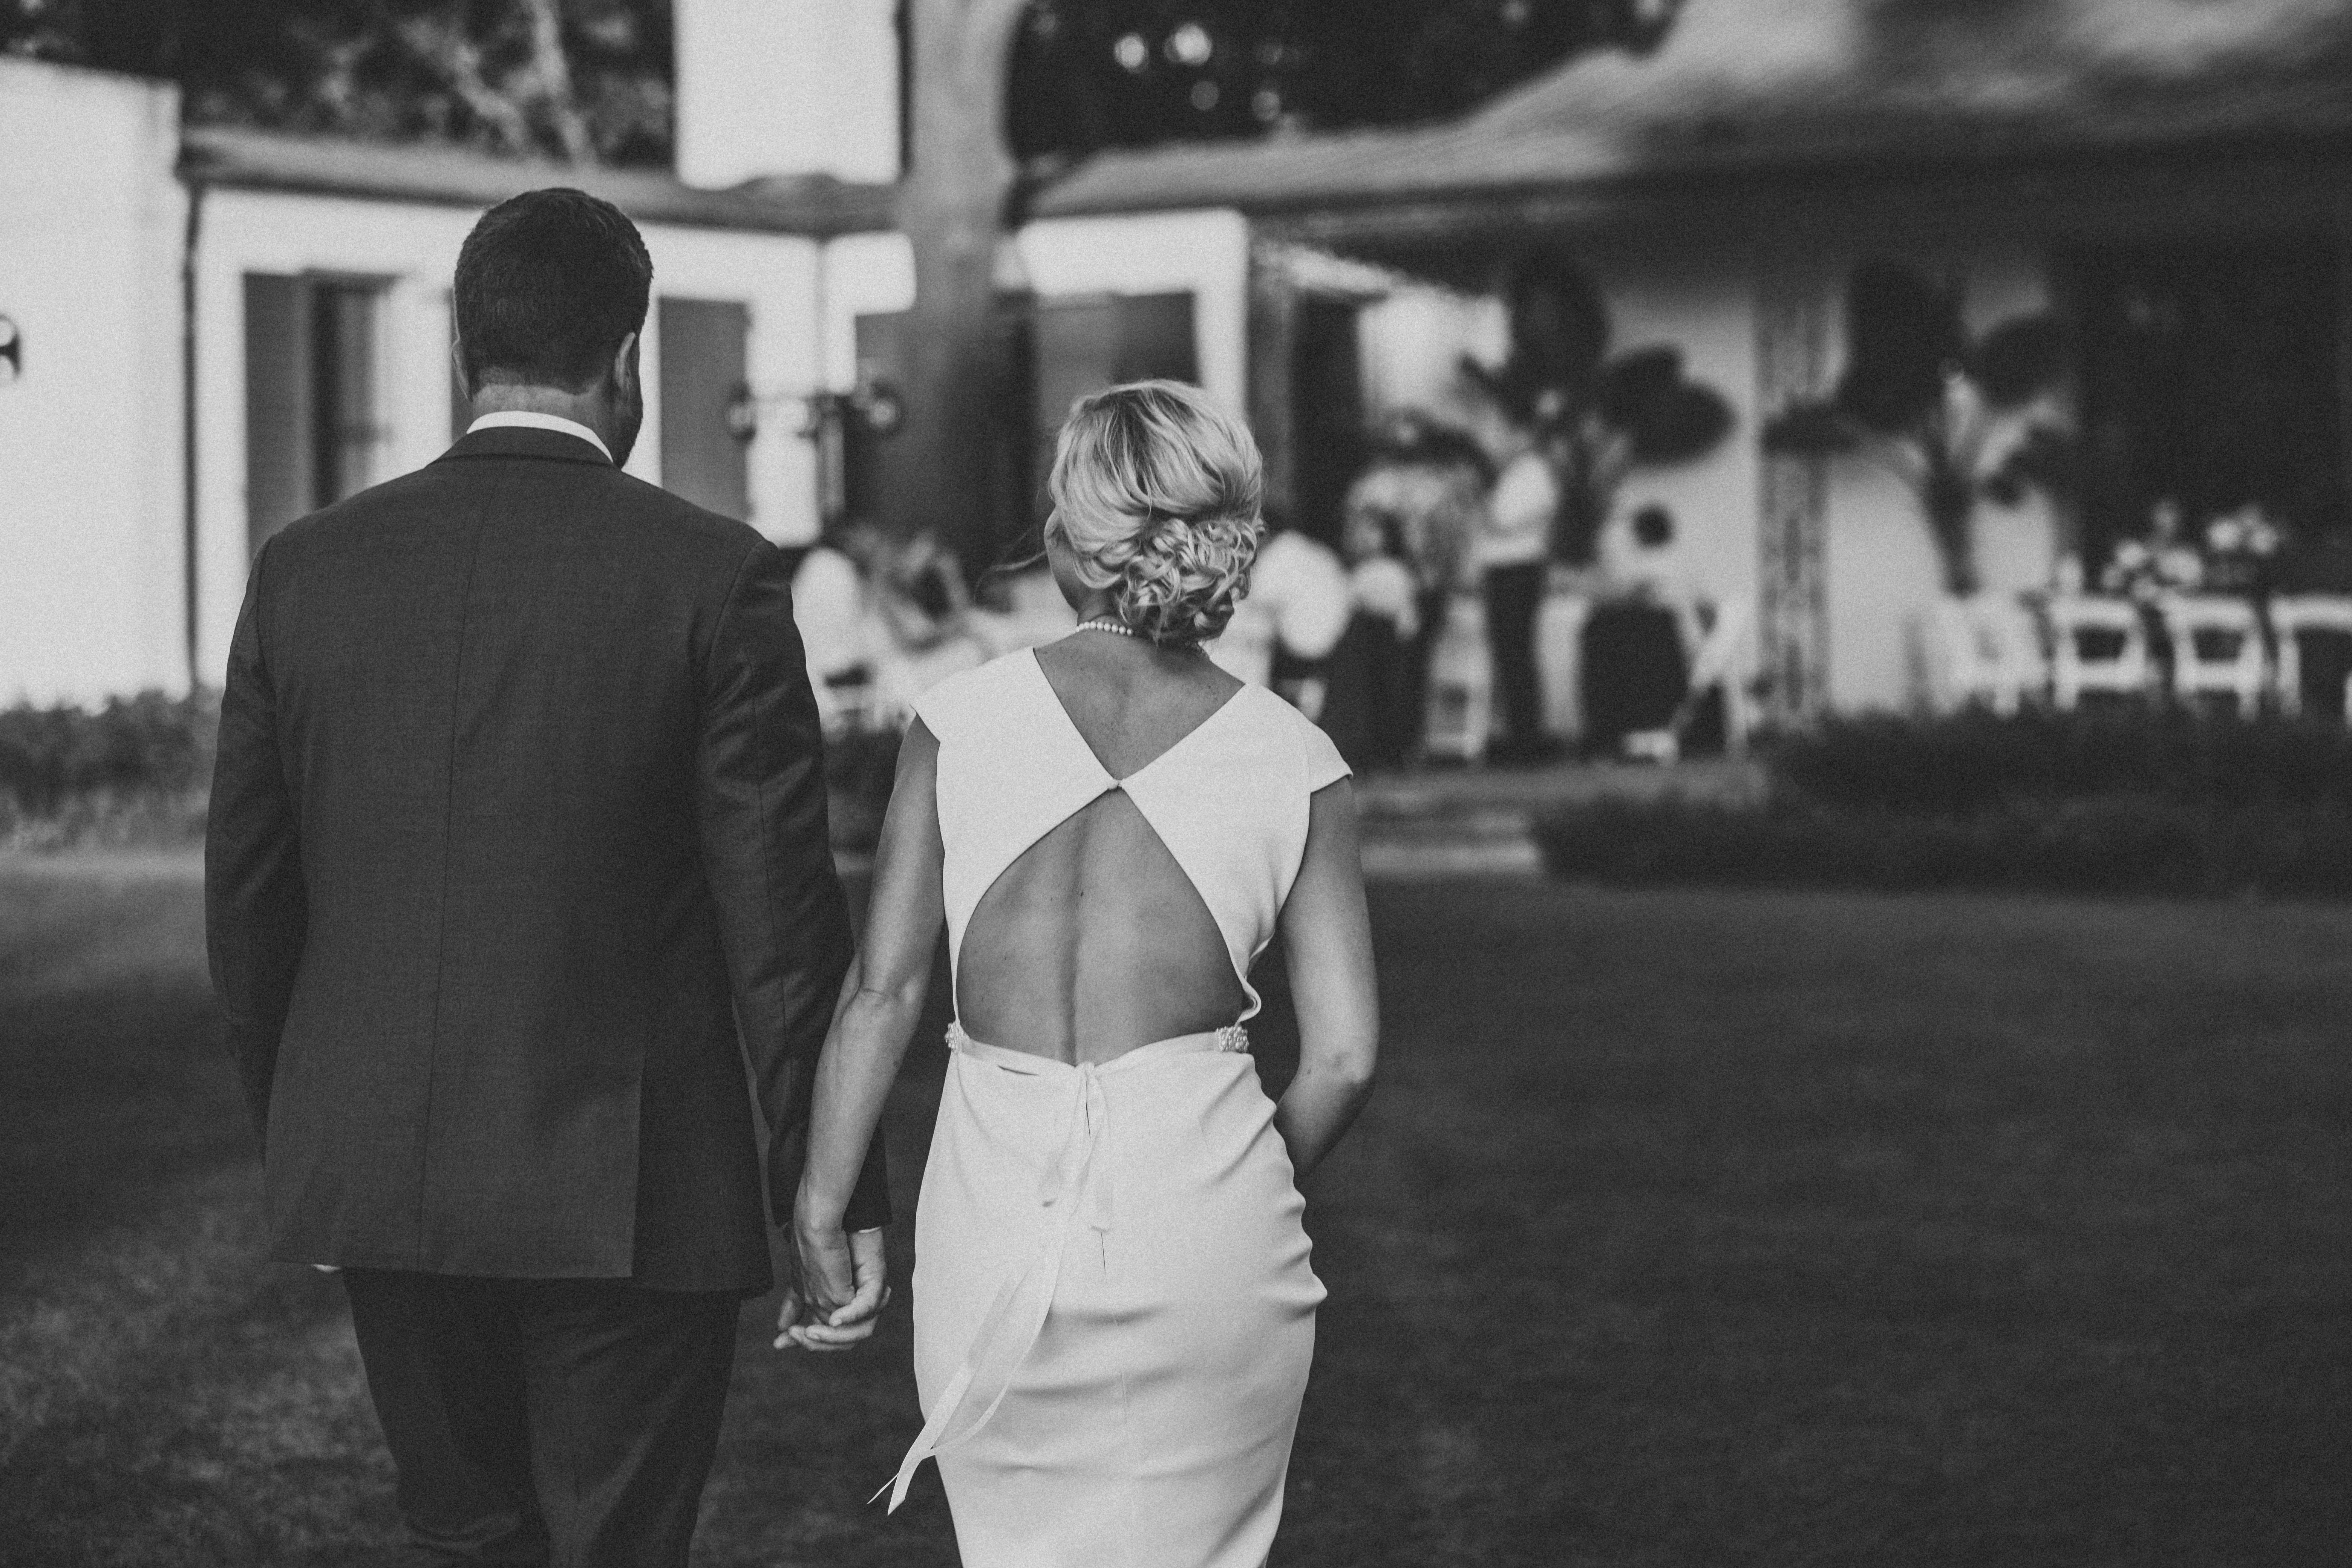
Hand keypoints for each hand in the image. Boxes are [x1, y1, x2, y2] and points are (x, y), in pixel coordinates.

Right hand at [776, 1215, 888, 1353]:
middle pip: (840, 1337)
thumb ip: (796, 1306)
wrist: (823, 1218)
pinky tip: (835, 1320)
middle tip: (797, 1334)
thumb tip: (782, 1330)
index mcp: (832, 1300)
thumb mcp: (800, 1280)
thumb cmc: (814, 1242)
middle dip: (815, 1341)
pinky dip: (849, 1316)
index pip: (823, 1330)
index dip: (803, 1341)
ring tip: (810, 1332)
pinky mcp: (875, 1280)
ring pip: (855, 1331)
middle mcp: (849, 1299)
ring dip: (831, 1336)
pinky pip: (866, 1308)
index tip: (779, 1344)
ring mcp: (864, 1293)